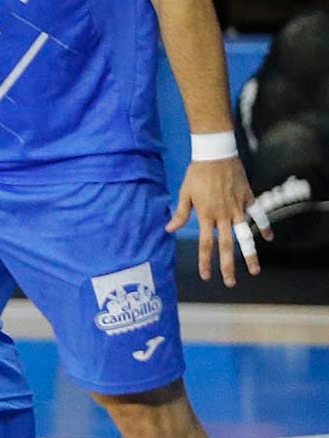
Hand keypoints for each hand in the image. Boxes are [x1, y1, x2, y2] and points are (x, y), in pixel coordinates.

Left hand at [168, 157, 266, 285]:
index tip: (207, 276)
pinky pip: (259, 215)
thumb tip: (169, 229)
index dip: (205, 261)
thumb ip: (180, 213)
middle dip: (228, 266)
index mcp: (206, 215)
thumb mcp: (184, 193)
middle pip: (226, 246)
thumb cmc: (197, 173)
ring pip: (245, 235)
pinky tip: (268, 238)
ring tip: (254, 270)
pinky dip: (264, 226)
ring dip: (250, 254)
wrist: (215, 154)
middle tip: (230, 283)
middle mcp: (223, 215)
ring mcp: (238, 208)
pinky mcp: (249, 199)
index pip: (205, 244)